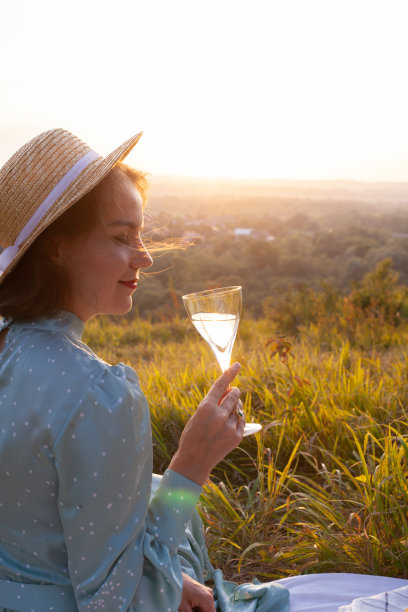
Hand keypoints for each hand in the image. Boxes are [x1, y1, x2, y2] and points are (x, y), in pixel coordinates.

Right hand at [169, 363, 244, 485]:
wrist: (194, 460)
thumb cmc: (192, 435)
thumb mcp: (198, 415)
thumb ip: (212, 403)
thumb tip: (229, 390)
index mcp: (206, 408)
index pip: (221, 385)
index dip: (230, 373)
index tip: (237, 365)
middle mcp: (219, 416)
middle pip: (234, 394)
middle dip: (233, 392)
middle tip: (230, 394)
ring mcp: (229, 427)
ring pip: (238, 408)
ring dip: (234, 407)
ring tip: (223, 416)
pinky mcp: (236, 437)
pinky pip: (242, 420)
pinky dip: (237, 419)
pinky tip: (228, 425)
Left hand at [178, 573, 214, 611]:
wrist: (172, 577)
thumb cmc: (178, 592)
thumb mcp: (185, 609)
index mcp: (207, 599)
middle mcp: (209, 594)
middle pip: (209, 611)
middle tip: (190, 610)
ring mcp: (206, 591)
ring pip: (206, 608)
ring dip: (199, 611)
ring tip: (189, 609)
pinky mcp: (202, 590)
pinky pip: (203, 603)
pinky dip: (198, 608)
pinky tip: (190, 608)